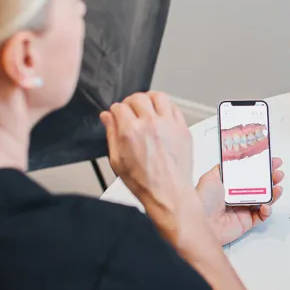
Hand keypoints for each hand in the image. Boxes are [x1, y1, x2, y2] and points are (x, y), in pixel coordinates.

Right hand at [101, 92, 193, 219]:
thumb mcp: (117, 160)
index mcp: (131, 131)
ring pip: (159, 96)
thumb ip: (111, 134)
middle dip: (130, 102)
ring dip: (149, 99)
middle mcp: (150, 123)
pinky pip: (174, 107)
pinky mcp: (182, 128)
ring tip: (146, 106)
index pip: (119, 107)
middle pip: (137, 98)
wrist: (168, 193)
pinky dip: (166, 107)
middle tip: (130, 110)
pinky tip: (162, 114)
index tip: (117, 115)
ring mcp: (168, 124)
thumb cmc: (145, 182)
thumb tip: (107, 118)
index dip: (115, 110)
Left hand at [196, 158, 286, 244]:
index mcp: (229, 185)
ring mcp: (243, 209)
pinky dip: (267, 211)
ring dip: (273, 193)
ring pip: (264, 200)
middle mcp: (237, 196)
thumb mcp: (210, 177)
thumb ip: (223, 168)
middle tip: (278, 173)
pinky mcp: (246, 222)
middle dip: (271, 178)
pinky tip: (266, 206)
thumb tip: (232, 157)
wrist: (201, 224)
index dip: (261, 167)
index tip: (271, 160)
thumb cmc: (203, 201)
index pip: (249, 174)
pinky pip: (261, 216)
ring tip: (278, 188)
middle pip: (259, 186)